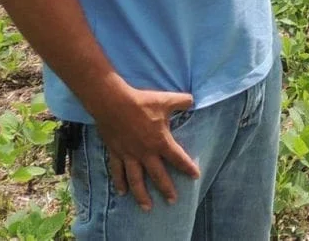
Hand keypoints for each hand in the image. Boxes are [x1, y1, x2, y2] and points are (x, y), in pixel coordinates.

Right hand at [88, 83, 199, 211]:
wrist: (113, 103)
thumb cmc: (141, 102)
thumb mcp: (166, 100)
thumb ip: (182, 101)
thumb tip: (193, 100)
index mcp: (160, 142)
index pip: (178, 158)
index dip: (187, 167)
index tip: (195, 176)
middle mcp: (145, 153)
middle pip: (158, 175)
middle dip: (166, 189)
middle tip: (172, 201)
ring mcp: (129, 155)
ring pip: (136, 180)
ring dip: (141, 195)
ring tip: (147, 207)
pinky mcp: (115, 153)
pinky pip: (117, 171)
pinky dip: (119, 182)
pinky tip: (122, 193)